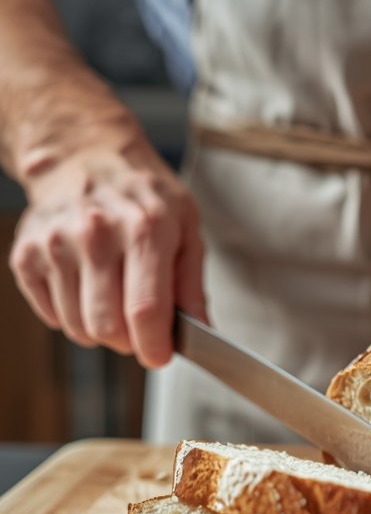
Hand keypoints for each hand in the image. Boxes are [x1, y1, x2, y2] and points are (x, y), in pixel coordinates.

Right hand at [8, 137, 205, 367]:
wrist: (84, 156)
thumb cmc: (144, 195)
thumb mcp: (187, 226)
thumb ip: (192, 283)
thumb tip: (201, 331)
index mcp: (144, 228)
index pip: (146, 310)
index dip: (154, 346)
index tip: (160, 356)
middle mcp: (95, 235)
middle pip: (108, 327)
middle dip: (130, 342)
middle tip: (141, 330)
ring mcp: (55, 245)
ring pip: (78, 327)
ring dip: (102, 332)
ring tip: (115, 303)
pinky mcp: (27, 255)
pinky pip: (51, 316)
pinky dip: (73, 317)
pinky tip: (88, 291)